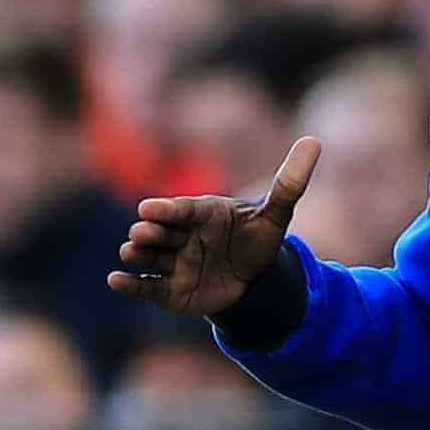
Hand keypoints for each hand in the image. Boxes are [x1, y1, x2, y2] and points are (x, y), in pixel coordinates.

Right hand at [108, 138, 320, 317]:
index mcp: (201, 214)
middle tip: (142, 232)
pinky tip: (115, 281)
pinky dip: (130, 284)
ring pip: (149, 256)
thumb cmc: (257, 241)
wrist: (253, 281)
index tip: (150, 207)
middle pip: (160, 231)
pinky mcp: (169, 289)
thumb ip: (289, 183)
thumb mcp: (276, 215)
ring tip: (130, 253)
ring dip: (137, 254)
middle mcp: (181, 235)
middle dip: (149, 231)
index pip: (182, 209)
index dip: (167, 209)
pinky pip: (146, 286)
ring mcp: (173, 262)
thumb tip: (314, 141)